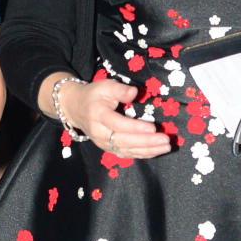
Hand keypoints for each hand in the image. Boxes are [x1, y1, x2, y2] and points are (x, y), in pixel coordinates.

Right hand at [57, 76, 171, 158]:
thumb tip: (135, 92)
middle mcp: (99, 132)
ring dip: (147, 150)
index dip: (135, 127)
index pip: (118, 124)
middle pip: (124, 141)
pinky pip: (126, 154)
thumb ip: (120, 90)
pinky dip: (142, 154)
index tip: (153, 127)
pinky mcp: (108, 148)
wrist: (75, 108)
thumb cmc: (94, 95)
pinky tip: (155, 152)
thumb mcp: (105, 86)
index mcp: (98, 115)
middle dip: (146, 142)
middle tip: (165, 140)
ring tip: (165, 147)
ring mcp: (103, 143)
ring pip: (126, 150)